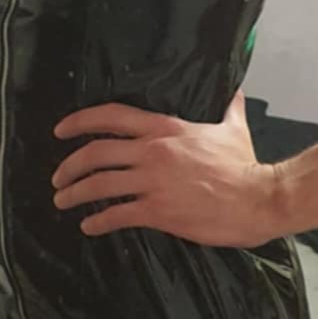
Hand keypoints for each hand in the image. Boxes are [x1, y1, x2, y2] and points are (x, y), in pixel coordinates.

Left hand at [51, 91, 279, 245]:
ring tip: (63, 201)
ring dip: (74, 194)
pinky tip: (90, 227)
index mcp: (165, 128)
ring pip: (99, 185)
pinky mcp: (159, 211)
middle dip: (68, 166)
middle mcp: (153, 152)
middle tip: (58, 178)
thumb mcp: (233, 128)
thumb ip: (228, 107)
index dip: (79, 121)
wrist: (259, 198)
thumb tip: (236, 91)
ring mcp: (153, 182)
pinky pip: (117, 215)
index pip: (111, 117)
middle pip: (95, 153)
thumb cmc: (245, 166)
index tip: (60, 131)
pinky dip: (98, 222)